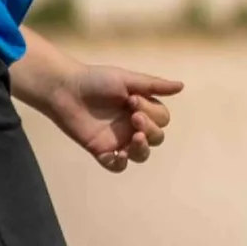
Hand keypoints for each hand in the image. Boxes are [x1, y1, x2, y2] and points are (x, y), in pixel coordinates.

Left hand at [36, 62, 184, 171]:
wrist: (64, 89)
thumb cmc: (95, 80)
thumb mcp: (127, 79)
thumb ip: (154, 86)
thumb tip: (182, 86)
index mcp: (142, 109)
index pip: (161, 119)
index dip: (152, 113)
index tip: (132, 100)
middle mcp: (132, 126)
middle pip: (157, 138)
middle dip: (150, 129)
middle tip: (133, 116)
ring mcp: (117, 140)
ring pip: (141, 154)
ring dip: (142, 149)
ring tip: (134, 139)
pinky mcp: (100, 150)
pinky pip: (116, 166)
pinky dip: (121, 163)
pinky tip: (119, 154)